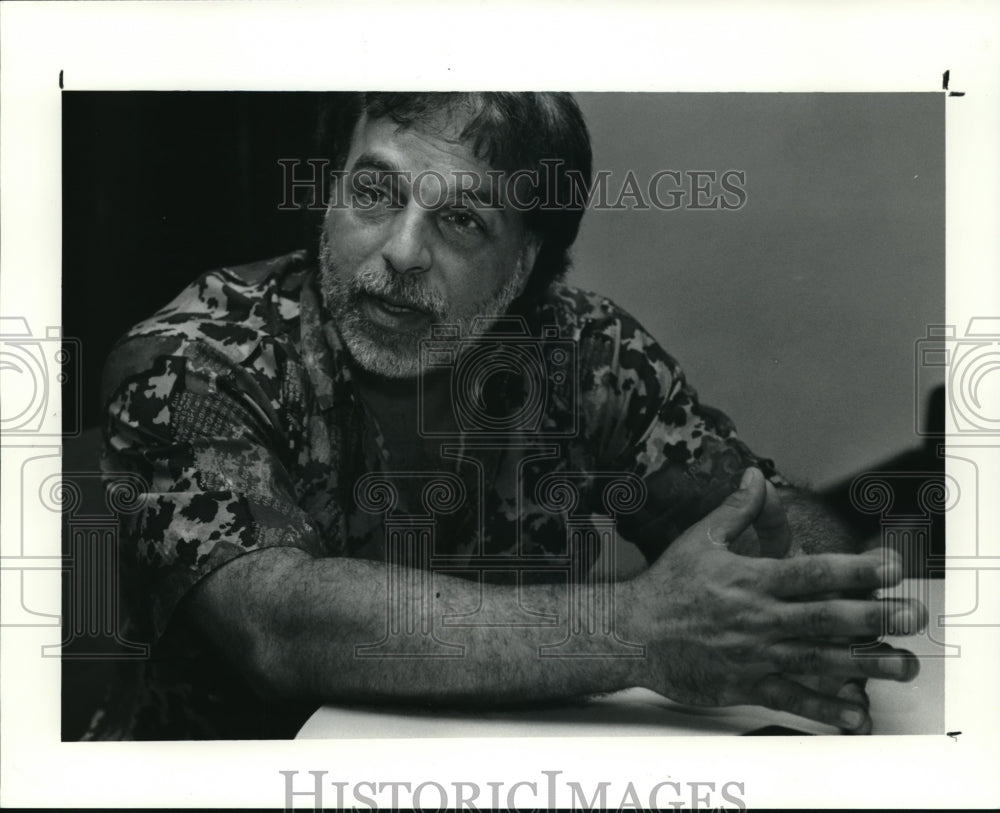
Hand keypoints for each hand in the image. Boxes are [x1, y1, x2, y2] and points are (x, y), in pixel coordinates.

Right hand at [621, 467, 924, 732]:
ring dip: (866, 663)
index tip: (890, 568)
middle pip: (826, 618)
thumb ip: (737, 510)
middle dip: (875, 617)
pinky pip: (792, 698)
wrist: (632, 631)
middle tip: (912, 615)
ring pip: (819, 660)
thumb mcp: (700, 538)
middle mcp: (758, 617)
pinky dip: (825, 708)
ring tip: (903, 664)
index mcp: (751, 579)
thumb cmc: (668, 584)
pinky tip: (855, 711)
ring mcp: (754, 654)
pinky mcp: (745, 684)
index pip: (812, 572)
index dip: (855, 570)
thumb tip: (755, 476)